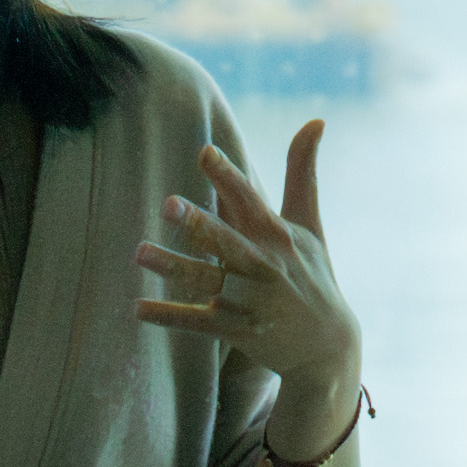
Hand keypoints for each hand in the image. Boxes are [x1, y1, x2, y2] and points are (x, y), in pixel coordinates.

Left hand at [138, 120, 364, 426]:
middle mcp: (267, 266)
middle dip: (201, 224)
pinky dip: (170, 317)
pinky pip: (200, 322)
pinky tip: (138, 309)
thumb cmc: (314, 276)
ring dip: (173, 267)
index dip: (229, 177)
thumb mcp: (311, 224)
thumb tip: (315, 119)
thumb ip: (303, 172)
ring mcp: (254, 301)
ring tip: (139, 253)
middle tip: (167, 203)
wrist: (328, 347)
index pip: (252, 201)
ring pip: (208, 280)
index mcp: (280, 236)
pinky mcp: (241, 331)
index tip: (205, 152)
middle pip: (229, 241)